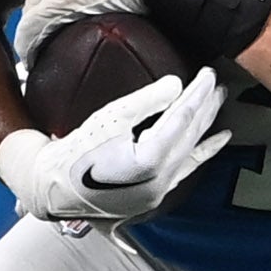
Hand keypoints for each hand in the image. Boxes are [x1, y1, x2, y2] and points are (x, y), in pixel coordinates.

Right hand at [0, 70, 230, 225]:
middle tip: (218, 84)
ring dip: (207, 126)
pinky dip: (202, 154)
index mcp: (150, 162)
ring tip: (220, 104)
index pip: (183, 119)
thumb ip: (146, 101)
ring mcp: (159, 192)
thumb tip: (178, 84)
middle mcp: (160, 181)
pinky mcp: (155, 197)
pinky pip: (186, 171)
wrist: (51, 187)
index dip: (198, 93)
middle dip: (207, 107)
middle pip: (191, 136)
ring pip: (192, 152)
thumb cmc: (73, 152)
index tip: (209, 73)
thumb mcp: (109, 119)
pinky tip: (217, 142)